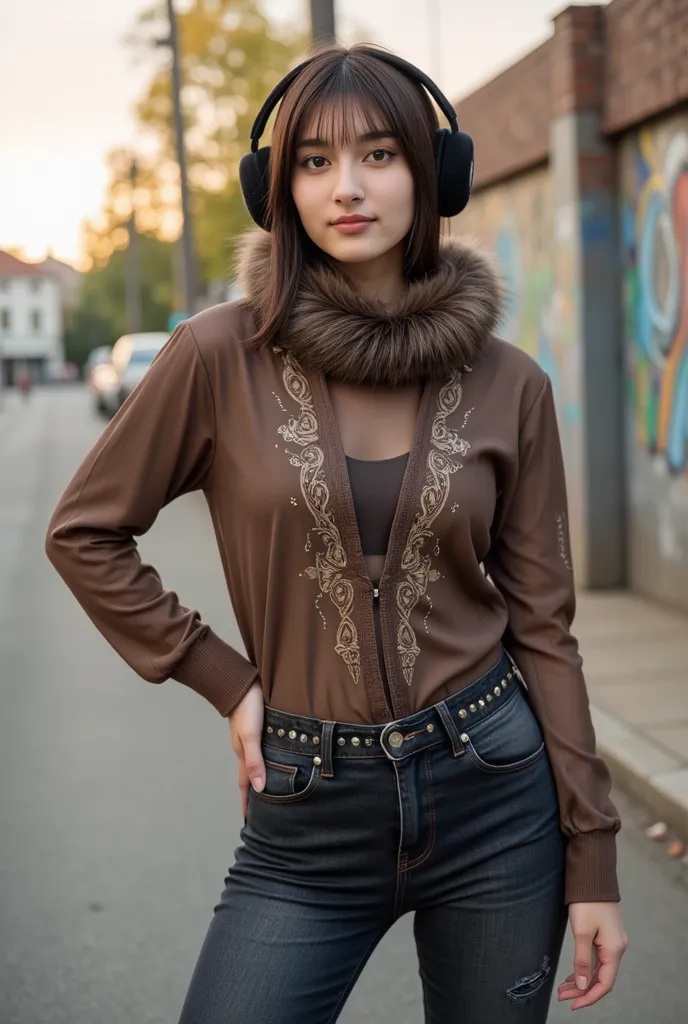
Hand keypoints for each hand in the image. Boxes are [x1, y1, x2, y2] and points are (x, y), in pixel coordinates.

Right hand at [228, 681, 265, 816]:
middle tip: (260, 811)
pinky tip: (272, 760)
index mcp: (243, 754)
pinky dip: (265, 761)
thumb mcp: (251, 736)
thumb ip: (255, 761)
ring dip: (260, 777)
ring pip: (256, 763)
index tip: (248, 821)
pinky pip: (260, 750)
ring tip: (267, 790)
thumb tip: (260, 789)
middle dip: (253, 794)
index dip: (247, 802)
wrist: (240, 681)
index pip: (246, 784)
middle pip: (250, 776)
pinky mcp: (256, 727)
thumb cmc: (247, 708)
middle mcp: (246, 749)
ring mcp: (249, 738)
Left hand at [557, 902, 627, 1009]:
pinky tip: (574, 973)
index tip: (572, 1004)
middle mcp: (617, 947)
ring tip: (564, 988)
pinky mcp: (606, 934)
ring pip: (599, 968)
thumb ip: (582, 961)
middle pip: (601, 978)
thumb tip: (583, 986)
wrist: (593, 875)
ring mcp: (612, 941)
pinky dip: (585, 967)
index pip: (605, 983)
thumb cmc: (587, 901)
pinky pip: (597, 958)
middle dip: (582, 990)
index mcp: (614, 949)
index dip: (589, 997)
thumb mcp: (581, 932)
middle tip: (562, 995)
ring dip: (582, 979)